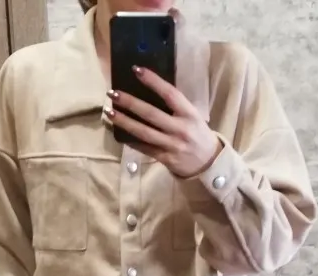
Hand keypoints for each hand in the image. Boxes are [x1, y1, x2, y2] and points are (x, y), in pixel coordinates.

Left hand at [105, 67, 221, 178]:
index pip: (169, 93)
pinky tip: (118, 133)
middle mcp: (180, 128)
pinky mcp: (164, 158)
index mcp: (189, 113)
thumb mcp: (193, 116)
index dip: (153, 81)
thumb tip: (150, 90)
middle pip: (151, 114)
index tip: (136, 70)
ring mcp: (171, 145)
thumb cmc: (198, 134)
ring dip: (124, 122)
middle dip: (130, 103)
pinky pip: (144, 148)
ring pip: (143, 132)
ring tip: (109, 112)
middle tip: (113, 93)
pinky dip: (130, 140)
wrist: (208, 163)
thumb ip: (176, 106)